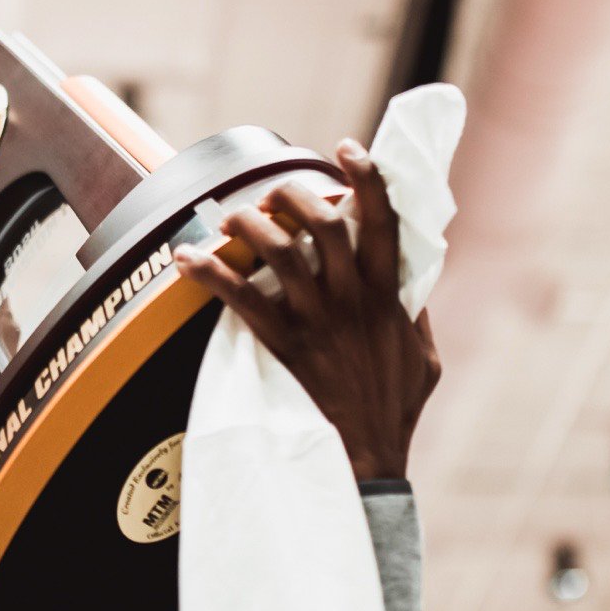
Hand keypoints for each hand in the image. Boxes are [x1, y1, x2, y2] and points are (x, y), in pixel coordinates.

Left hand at [174, 139, 439, 481]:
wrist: (368, 461)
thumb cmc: (396, 410)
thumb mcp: (425, 357)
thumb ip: (415, 314)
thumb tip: (411, 283)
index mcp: (390, 296)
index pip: (385, 221)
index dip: (369, 178)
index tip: (349, 149)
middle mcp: (353, 300)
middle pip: (323, 224)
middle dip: (294, 196)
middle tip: (274, 194)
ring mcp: (318, 322)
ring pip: (281, 253)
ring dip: (252, 226)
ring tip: (232, 218)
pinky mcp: (284, 346)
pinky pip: (241, 299)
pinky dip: (208, 273)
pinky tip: (184, 258)